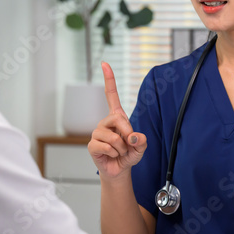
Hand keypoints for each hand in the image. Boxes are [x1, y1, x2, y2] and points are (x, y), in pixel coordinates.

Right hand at [88, 62, 146, 180]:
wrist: (119, 170)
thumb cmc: (129, 154)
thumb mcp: (141, 147)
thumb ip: (142, 141)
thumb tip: (133, 136)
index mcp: (117, 117)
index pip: (111, 95)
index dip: (109, 79)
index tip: (105, 64)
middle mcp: (105, 122)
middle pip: (119, 119)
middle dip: (128, 134)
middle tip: (128, 144)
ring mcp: (97, 132)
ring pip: (114, 137)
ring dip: (122, 148)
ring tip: (119, 151)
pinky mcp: (91, 144)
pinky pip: (106, 147)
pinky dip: (113, 154)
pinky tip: (110, 155)